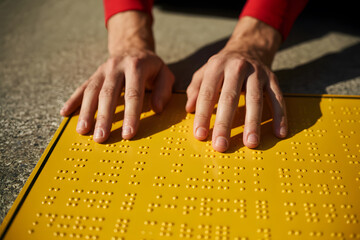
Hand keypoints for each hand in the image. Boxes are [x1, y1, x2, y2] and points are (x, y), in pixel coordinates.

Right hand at [60, 11, 173, 142]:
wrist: (132, 48)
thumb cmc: (151, 67)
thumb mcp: (164, 74)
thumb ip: (163, 90)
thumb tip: (157, 109)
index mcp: (136, 67)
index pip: (133, 94)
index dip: (131, 115)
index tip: (128, 134)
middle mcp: (116, 67)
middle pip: (108, 94)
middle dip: (104, 118)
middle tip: (101, 138)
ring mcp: (102, 71)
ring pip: (92, 92)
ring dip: (86, 112)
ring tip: (82, 131)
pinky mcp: (93, 75)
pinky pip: (82, 88)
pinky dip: (73, 101)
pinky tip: (65, 113)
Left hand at [186, 17, 286, 151]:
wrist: (249, 47)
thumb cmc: (222, 66)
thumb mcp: (204, 72)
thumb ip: (195, 89)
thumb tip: (189, 109)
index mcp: (217, 66)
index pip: (207, 93)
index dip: (203, 115)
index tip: (200, 135)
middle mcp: (237, 67)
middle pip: (230, 98)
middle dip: (224, 124)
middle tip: (221, 145)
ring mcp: (257, 73)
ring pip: (256, 100)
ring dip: (253, 123)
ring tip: (250, 143)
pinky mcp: (272, 79)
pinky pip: (277, 98)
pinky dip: (280, 116)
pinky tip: (279, 133)